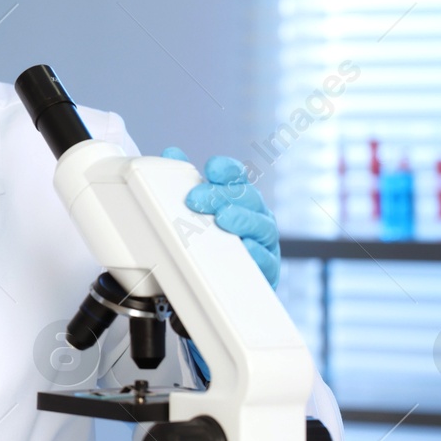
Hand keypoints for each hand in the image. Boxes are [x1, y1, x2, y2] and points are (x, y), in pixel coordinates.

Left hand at [162, 148, 279, 287]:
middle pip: (247, 198)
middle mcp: (256, 216)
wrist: (221, 288)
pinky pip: (266, 260)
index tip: (211, 168)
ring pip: (261, 225)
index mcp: (240, 199)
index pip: (237, 177)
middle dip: (222, 195)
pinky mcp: (268, 270)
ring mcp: (265, 242)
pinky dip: (256, 253)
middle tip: (195, 199)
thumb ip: (186, 183)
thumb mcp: (197, 212)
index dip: (227, 170)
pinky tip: (244, 248)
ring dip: (242, 220)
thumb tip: (171, 153)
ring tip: (223, 218)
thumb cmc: (213, 244)